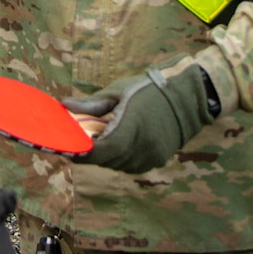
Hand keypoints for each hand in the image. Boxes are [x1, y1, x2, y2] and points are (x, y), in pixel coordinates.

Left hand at [61, 55, 214, 172]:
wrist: (187, 96)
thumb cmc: (148, 88)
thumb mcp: (118, 92)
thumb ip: (91, 104)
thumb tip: (65, 105)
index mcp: (130, 129)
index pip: (99, 152)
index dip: (81, 153)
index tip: (68, 148)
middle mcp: (141, 148)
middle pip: (107, 160)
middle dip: (91, 153)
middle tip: (78, 142)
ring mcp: (151, 156)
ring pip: (118, 164)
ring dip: (106, 156)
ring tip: (98, 140)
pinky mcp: (157, 159)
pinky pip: (131, 165)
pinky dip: (120, 158)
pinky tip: (118, 144)